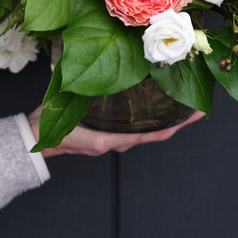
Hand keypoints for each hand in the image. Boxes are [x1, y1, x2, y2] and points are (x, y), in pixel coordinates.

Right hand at [27, 107, 203, 157]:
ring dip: (165, 115)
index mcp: (118, 140)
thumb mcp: (82, 129)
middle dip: (178, 118)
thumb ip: (101, 127)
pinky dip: (147, 111)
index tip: (198, 114)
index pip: (157, 134)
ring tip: (181, 97)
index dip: (178, 125)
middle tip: (197, 104)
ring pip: (147, 125)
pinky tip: (152, 97)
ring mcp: (115, 132)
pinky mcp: (108, 125)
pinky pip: (133, 120)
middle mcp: (121, 138)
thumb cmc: (60, 133)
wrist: (39, 136)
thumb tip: (114, 114)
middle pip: (157, 130)